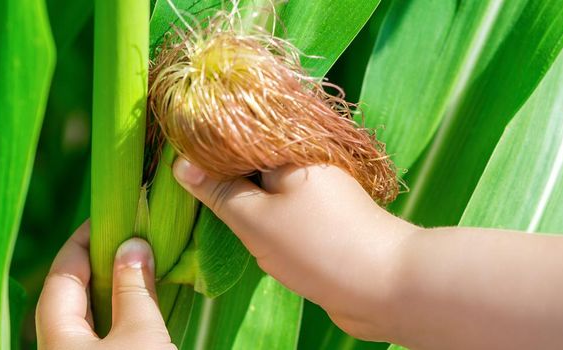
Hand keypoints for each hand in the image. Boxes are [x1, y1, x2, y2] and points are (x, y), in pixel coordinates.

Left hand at [36, 221, 176, 349]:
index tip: (109, 218)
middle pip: (70, 298)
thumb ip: (134, 290)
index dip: (83, 242)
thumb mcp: (141, 334)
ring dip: (113, 294)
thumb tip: (133, 246)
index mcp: (56, 338)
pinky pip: (102, 340)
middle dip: (99, 266)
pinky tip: (142, 308)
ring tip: (140, 268)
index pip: (61, 276)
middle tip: (129, 240)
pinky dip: (119, 319)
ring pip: (87, 322)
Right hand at [172, 157, 415, 340]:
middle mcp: (306, 159)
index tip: (177, 158)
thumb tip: (180, 164)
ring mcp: (317, 188)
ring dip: (245, 202)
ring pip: (265, 186)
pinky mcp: (322, 216)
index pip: (237, 131)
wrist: (385, 287)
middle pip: (250, 158)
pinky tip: (253, 234)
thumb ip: (218, 191)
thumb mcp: (255, 220)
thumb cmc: (318, 246)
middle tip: (196, 192)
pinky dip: (264, 218)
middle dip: (224, 177)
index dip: (205, 145)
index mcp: (291, 146)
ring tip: (223, 213)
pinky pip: (281, 207)